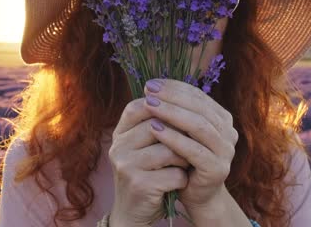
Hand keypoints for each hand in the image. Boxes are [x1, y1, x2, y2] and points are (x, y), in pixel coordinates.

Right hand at [108, 96, 191, 225]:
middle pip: (157, 126)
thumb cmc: (147, 174)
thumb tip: (186, 98)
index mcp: (120, 133)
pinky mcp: (139, 185)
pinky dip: (181, 178)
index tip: (184, 112)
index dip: (164, 106)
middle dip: (180, 133)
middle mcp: (118, 146)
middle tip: (193, 141)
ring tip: (185, 163)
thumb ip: (157, 124)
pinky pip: (173, 174)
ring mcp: (126, 166)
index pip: (139, 106)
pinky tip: (179, 182)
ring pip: (168, 150)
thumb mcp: (146, 146)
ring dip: (183, 157)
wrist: (133, 212)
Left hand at [143, 78, 238, 210]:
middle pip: (199, 107)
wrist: (195, 196)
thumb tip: (151, 86)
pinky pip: (194, 150)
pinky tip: (154, 129)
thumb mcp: (180, 131)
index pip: (197, 95)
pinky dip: (173, 138)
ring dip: (171, 113)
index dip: (174, 87)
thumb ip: (175, 111)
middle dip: (171, 96)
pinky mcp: (218, 169)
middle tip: (148, 91)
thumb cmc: (183, 159)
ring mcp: (226, 151)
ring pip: (198, 126)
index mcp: (221, 118)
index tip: (150, 83)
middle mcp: (228, 132)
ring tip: (149, 105)